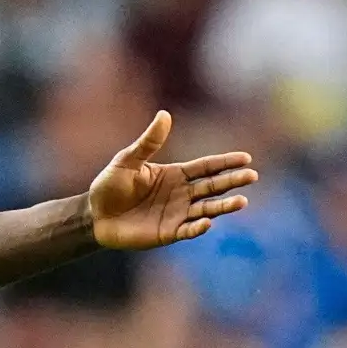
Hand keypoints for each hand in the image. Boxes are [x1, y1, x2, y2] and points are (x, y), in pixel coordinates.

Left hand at [88, 110, 257, 248]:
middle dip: (232, 181)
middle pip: (213, 187)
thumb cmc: (110, 186)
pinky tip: (208, 223)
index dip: (226, 163)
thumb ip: (148, 142)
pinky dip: (198, 227)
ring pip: (206, 209)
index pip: (206, 167)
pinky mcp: (167, 233)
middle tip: (251, 176)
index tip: (246, 158)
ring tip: (242, 201)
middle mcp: (181, 194)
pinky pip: (187, 230)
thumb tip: (164, 114)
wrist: (95, 215)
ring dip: (223, 206)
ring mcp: (177, 214)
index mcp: (176, 175)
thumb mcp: (127, 160)